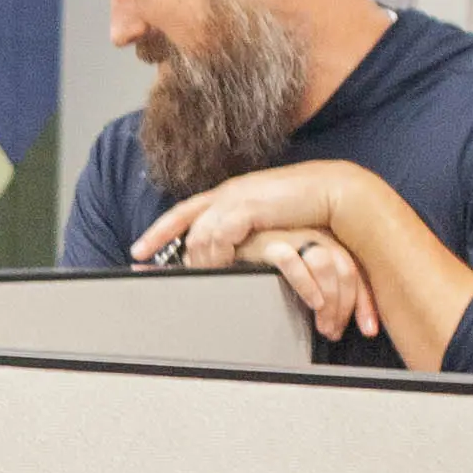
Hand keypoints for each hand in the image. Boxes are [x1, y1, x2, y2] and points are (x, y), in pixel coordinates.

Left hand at [131, 164, 340, 277]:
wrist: (334, 192)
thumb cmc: (306, 208)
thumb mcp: (267, 221)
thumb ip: (246, 233)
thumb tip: (232, 254)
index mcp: (228, 194)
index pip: (183, 213)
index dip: (159, 232)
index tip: (138, 251)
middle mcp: (226, 193)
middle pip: (186, 227)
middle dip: (178, 255)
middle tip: (177, 278)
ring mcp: (235, 197)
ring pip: (200, 236)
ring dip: (202, 262)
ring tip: (210, 280)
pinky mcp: (248, 206)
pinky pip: (219, 236)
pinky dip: (218, 255)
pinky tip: (225, 268)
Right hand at [264, 229, 378, 343]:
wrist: (229, 243)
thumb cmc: (263, 263)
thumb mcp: (301, 273)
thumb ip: (323, 286)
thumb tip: (341, 319)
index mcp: (328, 240)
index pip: (358, 271)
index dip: (366, 304)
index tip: (368, 329)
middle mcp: (315, 233)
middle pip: (345, 270)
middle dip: (344, 308)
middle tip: (333, 332)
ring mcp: (293, 235)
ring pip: (324, 264)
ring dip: (329, 301)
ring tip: (322, 325)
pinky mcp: (269, 242)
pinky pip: (292, 262)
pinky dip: (307, 284)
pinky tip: (311, 302)